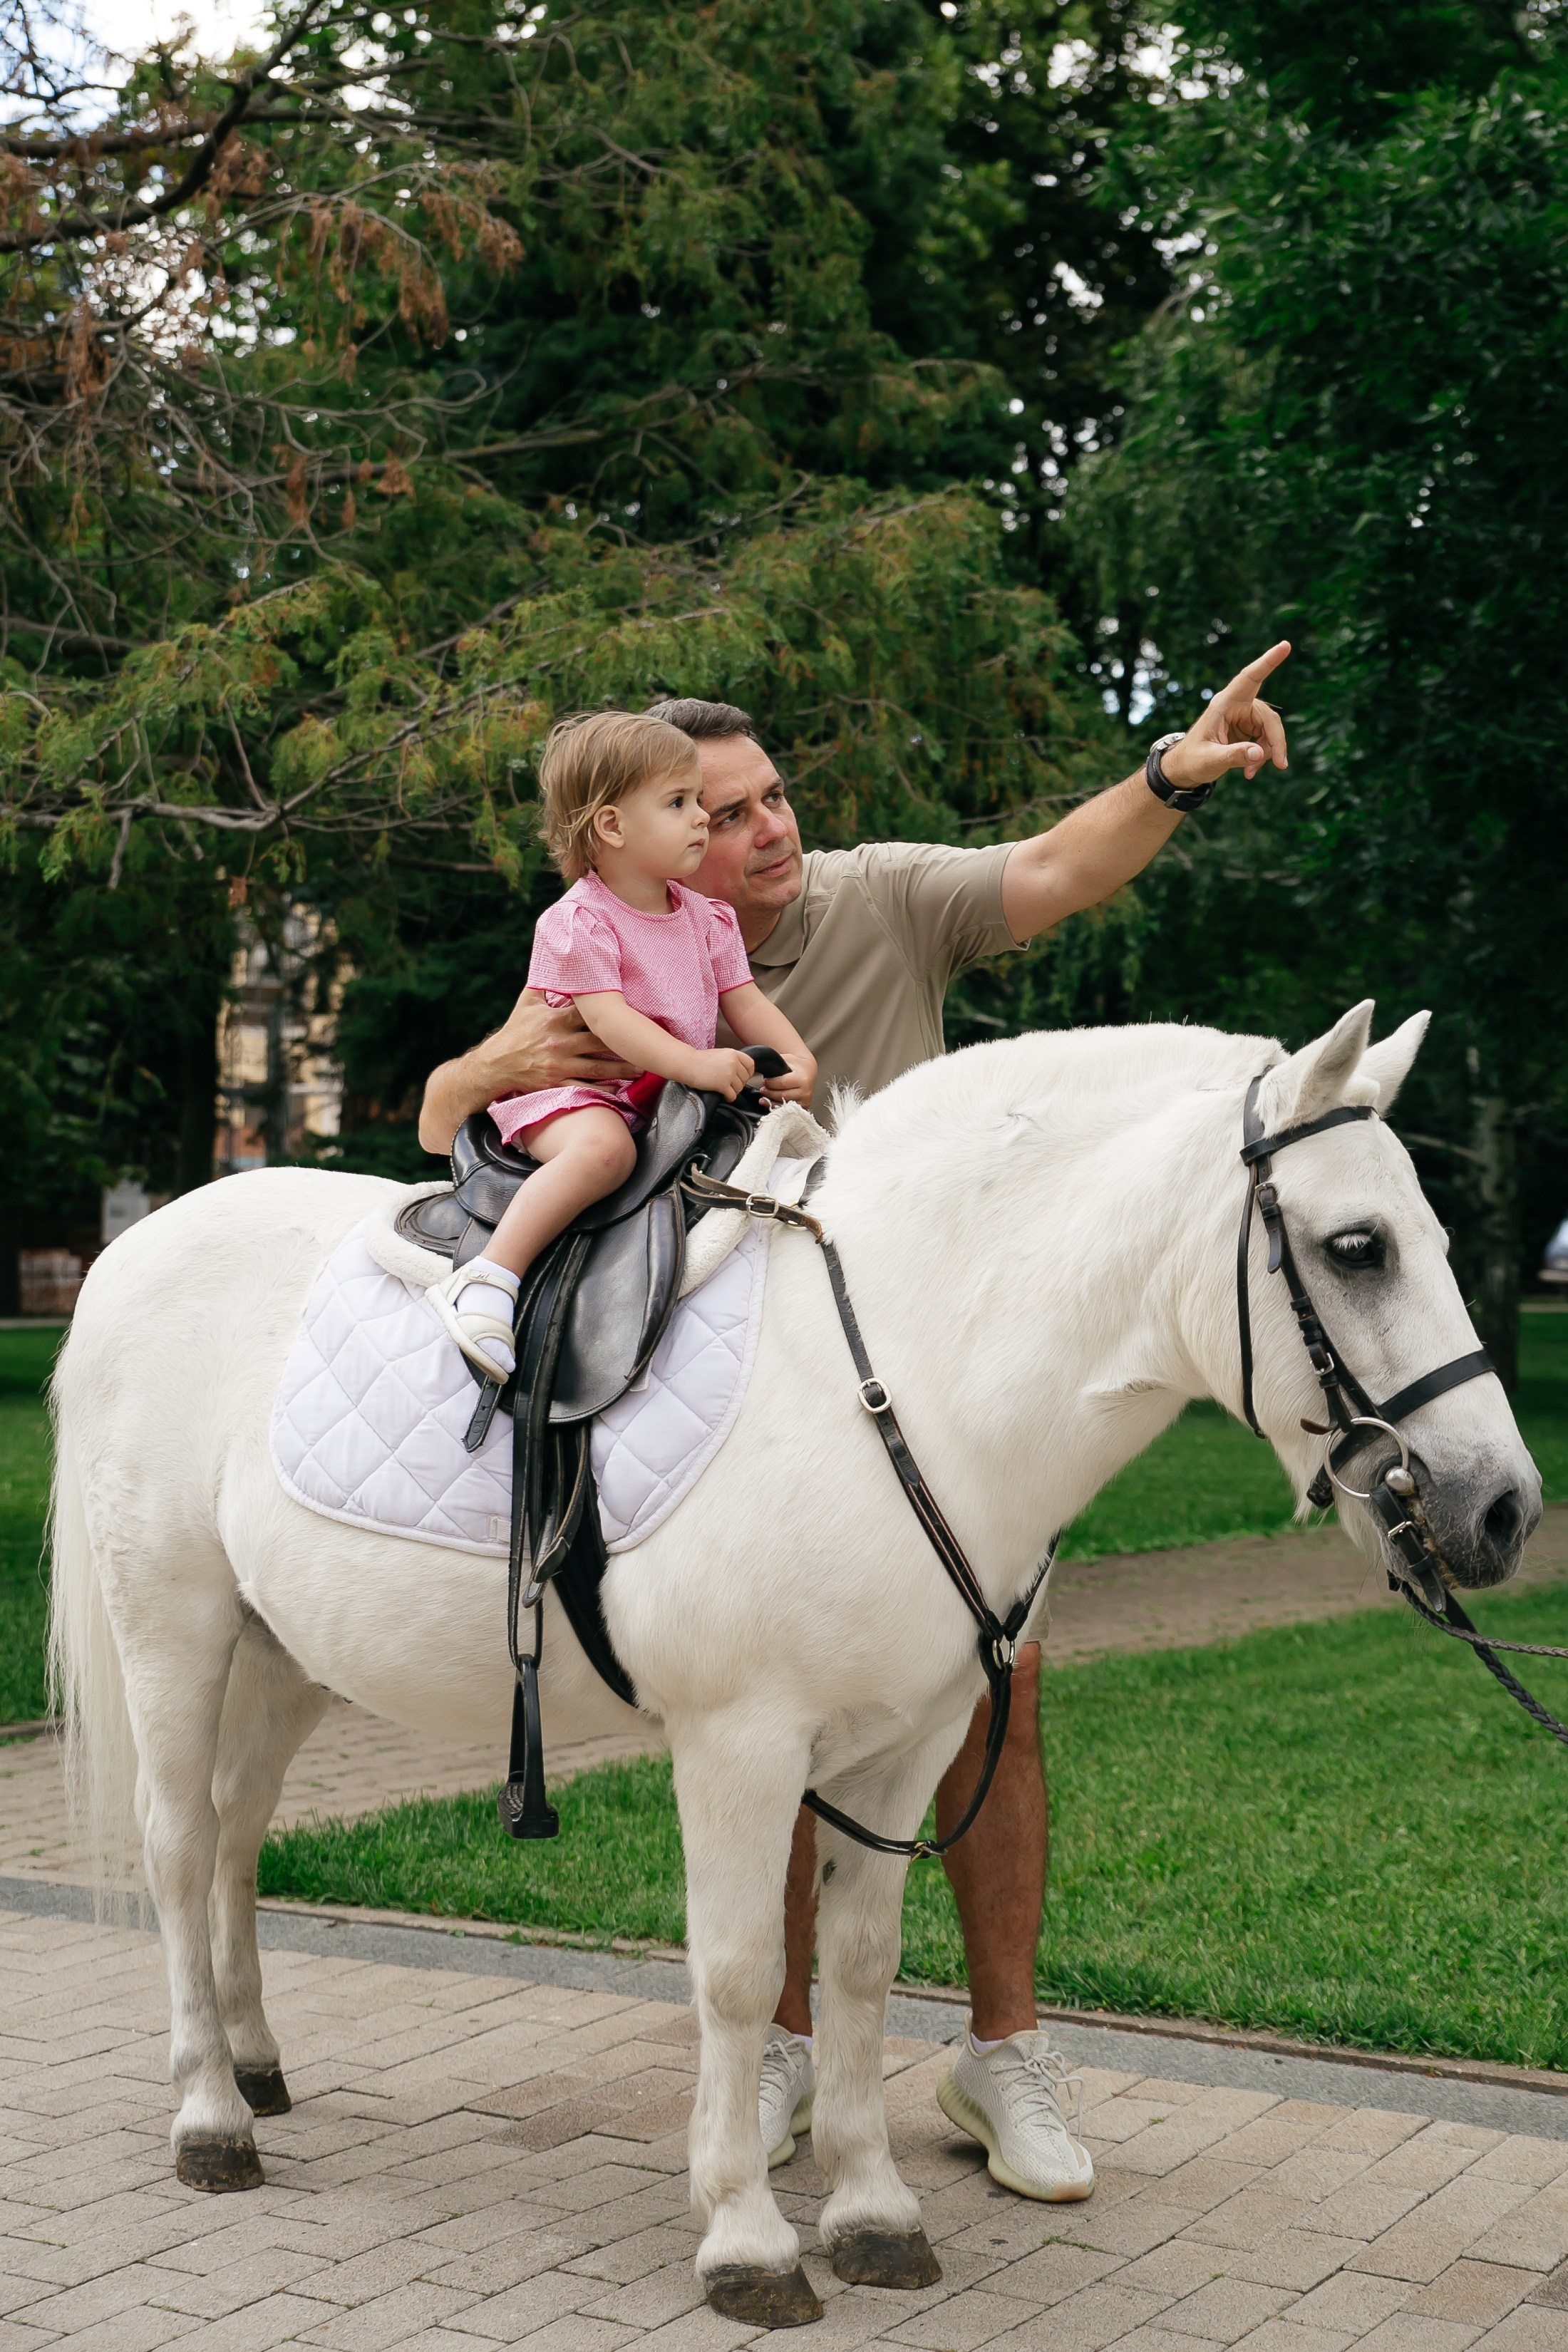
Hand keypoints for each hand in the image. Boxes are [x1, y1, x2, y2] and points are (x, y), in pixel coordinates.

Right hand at [488, 988, 638, 1093]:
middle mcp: (560, 1042)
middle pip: (599, 1041)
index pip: (587, 1013)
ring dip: (621, 1069)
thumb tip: (554, 959)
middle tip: (646, 1044)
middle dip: (623, 1043)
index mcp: (555, 1020)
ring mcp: (560, 1064)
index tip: (631, 1011)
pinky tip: (619, 1089)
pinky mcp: (557, 1082)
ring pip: (597, 1067)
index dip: (609, 1011)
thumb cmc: (514, 1032)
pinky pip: (584, 1086)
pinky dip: (602, 1089)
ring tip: (641, 1069)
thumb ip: (543, 983)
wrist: (495, 1065)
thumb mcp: (526, 1003)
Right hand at [688, 1047, 756, 1099]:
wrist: (687, 1064)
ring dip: (734, 1091)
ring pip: (740, 1087)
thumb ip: (731, 1059)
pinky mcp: (722, 1084)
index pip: (750, 1064)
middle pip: (745, 1078)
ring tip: (726, 1090)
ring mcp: (729, 1073)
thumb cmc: (699, 1059)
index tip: (744, 1077)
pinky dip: (729, 1097)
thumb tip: (740, 1070)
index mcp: (733, 1053)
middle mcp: (733, 1062)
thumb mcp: (719, 1054)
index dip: (749, 1073)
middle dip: (740, 1083)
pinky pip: (732, 1095)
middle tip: (732, 1085)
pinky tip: (724, 1095)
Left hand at [762, 1051, 816, 1107]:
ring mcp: (805, 1100)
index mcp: (802, 1078)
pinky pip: (788, 1110)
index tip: (765, 1081)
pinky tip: (770, 1103)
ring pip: (784, 1105)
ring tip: (764, 1097)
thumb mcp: (787, 1059)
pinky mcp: (804, 1107)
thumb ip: (776, 1062)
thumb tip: (762, 1065)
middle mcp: (806, 1091)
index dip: (771, 1083)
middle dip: (770, 1093)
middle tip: (763, 1089)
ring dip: (771, 1101)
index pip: (783, 1083)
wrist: (809, 1072)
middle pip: (783, 1096)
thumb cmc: (797, 1065)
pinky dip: (777, 1107)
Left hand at [1160, 641, 1290, 790]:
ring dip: (1266, 752)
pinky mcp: (1247, 728)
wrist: (1185, 768)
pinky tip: (1249, 771)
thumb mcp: (1210, 760)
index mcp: (1224, 704)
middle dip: (1275, 741)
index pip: (1249, 678)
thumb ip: (1234, 756)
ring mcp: (1243, 716)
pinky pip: (1265, 739)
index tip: (1285, 646)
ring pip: (1270, 730)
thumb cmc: (1192, 760)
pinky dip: (1261, 756)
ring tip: (1250, 773)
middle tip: (1280, 765)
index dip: (1267, 662)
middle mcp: (1236, 705)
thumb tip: (1259, 753)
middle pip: (1268, 718)